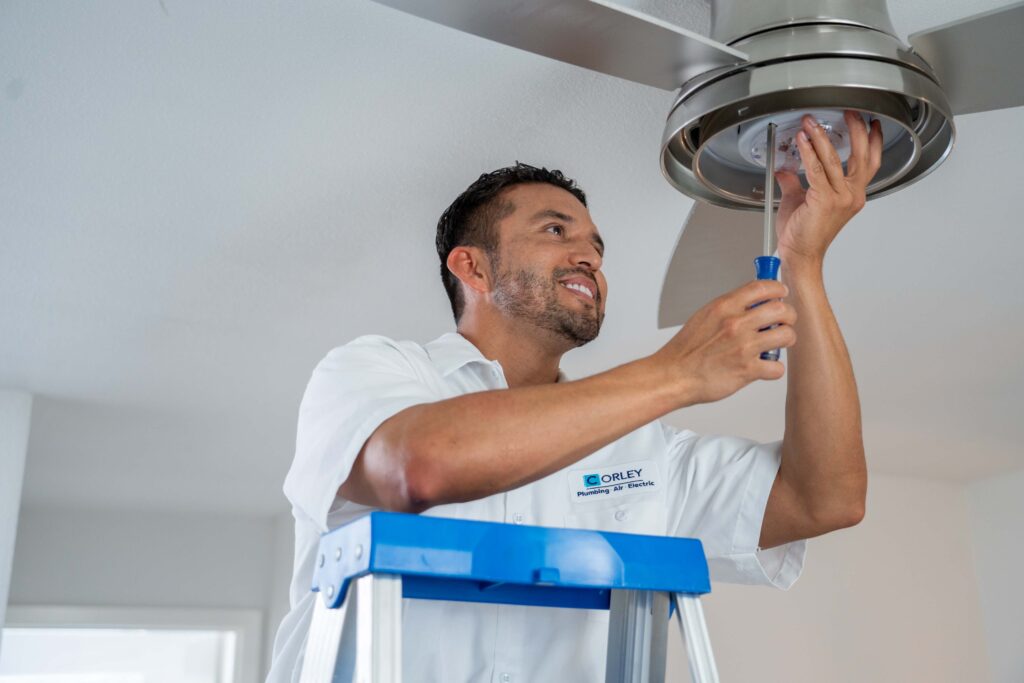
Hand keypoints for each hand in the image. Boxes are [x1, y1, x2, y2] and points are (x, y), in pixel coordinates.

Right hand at [654, 280, 797, 404]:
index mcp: (724, 307)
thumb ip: (728, 308)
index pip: (762, 287)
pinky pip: (778, 367)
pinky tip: (765, 367)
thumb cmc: (686, 350)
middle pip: (781, 309)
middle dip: (788, 315)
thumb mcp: (704, 316)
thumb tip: (751, 302)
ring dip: (786, 339)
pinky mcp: (747, 370)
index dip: (778, 289)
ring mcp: (743, 347)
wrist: (674, 375)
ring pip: (786, 335)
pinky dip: (774, 369)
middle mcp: (735, 324)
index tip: (782, 293)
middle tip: (785, 321)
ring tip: (777, 344)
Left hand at [774, 110, 881, 265]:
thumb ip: (795, 182)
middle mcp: (851, 195)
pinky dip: (808, 151)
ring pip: (834, 159)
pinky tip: (802, 139)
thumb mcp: (799, 201)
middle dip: (856, 129)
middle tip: (849, 111)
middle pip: (861, 155)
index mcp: (852, 195)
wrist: (799, 255)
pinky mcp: (825, 200)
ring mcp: (841, 198)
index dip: (873, 141)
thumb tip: (786, 169)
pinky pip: (816, 169)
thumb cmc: (802, 235)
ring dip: (821, 136)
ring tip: (812, 121)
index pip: (869, 163)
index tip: (873, 124)